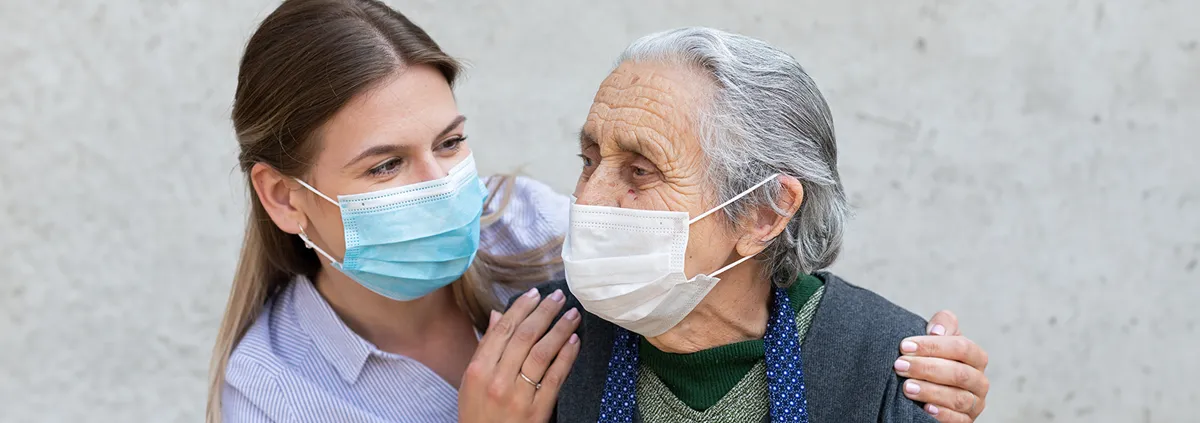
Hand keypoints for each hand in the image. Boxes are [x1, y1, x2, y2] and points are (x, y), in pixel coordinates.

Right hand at [458, 288, 581, 422]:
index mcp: (478, 370)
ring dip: (560, 329)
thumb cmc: (478, 413)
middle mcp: (497, 381)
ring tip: (572, 314)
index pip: (502, 330)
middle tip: (559, 296)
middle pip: (524, 336)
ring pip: (542, 353)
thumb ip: (485, 347)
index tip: (535, 293)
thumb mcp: (471, 381)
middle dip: (544, 312)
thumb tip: (497, 315)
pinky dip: (566, 356)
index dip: (521, 308)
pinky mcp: (537, 410)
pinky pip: (555, 377)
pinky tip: (574, 341)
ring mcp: (518, 396)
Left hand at [894, 310, 989, 422]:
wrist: (929, 387)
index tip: (904, 346)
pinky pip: (958, 420)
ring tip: (906, 387)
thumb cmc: (933, 358)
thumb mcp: (937, 339)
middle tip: (899, 366)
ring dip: (930, 391)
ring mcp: (975, 403)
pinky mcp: (966, 421)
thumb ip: (943, 325)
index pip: (961, 347)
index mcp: (976, 357)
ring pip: (958, 398)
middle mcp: (979, 381)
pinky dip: (942, 414)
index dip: (933, 346)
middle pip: (959, 373)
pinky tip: (925, 408)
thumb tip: (936, 330)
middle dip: (926, 368)